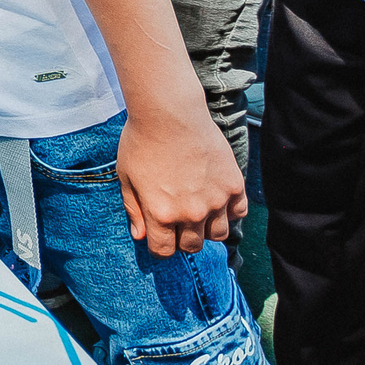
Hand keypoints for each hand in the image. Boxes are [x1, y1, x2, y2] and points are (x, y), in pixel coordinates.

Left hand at [115, 104, 245, 256]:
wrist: (170, 113)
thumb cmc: (142, 141)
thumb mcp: (126, 177)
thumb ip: (134, 209)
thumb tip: (140, 236)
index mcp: (161, 214)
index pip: (164, 251)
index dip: (159, 247)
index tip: (159, 236)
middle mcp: (191, 213)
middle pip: (192, 246)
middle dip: (182, 239)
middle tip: (177, 222)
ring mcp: (216, 201)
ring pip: (218, 235)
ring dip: (206, 229)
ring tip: (197, 212)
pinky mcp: (234, 186)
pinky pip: (238, 214)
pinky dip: (229, 212)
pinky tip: (216, 200)